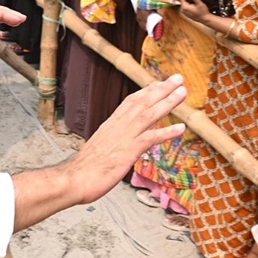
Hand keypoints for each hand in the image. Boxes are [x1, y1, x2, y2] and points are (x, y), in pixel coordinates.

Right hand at [66, 75, 186, 203]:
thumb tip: (117, 142)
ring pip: (149, 115)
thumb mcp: (100, 147)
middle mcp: (119, 126)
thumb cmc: (85, 167)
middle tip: (178, 79)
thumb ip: (111, 141)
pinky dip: (166, 132)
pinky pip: (150, 138)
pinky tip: (180, 128)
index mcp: (111, 124)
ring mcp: (124, 137)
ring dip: (167, 103)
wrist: (75, 178)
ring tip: (182, 93)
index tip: (158, 83)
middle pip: (142, 102)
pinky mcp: (128, 151)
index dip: (146, 92)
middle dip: (161, 89)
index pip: (130, 102)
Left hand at [179, 0, 211, 22]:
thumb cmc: (203, 12)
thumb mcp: (200, 3)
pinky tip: (194, 4)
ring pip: (185, 4)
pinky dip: (189, 5)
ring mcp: (185, 12)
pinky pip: (186, 7)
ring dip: (188, 1)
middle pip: (183, 0)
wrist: (206, 20)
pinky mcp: (187, 14)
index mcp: (184, 7)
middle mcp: (183, 10)